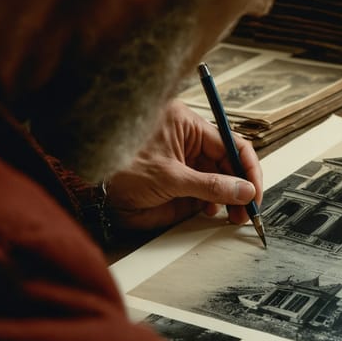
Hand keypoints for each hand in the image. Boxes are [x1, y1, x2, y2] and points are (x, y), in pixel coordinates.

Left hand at [106, 100, 262, 230]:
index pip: (232, 143)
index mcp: (187, 125)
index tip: (255, 191)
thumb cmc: (118, 169)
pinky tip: (212, 212)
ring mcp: (184, 161)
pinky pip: (206, 192)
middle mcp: (189, 140)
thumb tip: (245, 191)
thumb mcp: (170, 177)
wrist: (87, 190)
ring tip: (233, 215)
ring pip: (221, 178)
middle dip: (242, 186)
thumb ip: (212, 186)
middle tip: (248, 209)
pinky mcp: (178, 181)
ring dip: (230, 197)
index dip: (248, 168)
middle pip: (230, 161)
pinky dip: (214, 203)